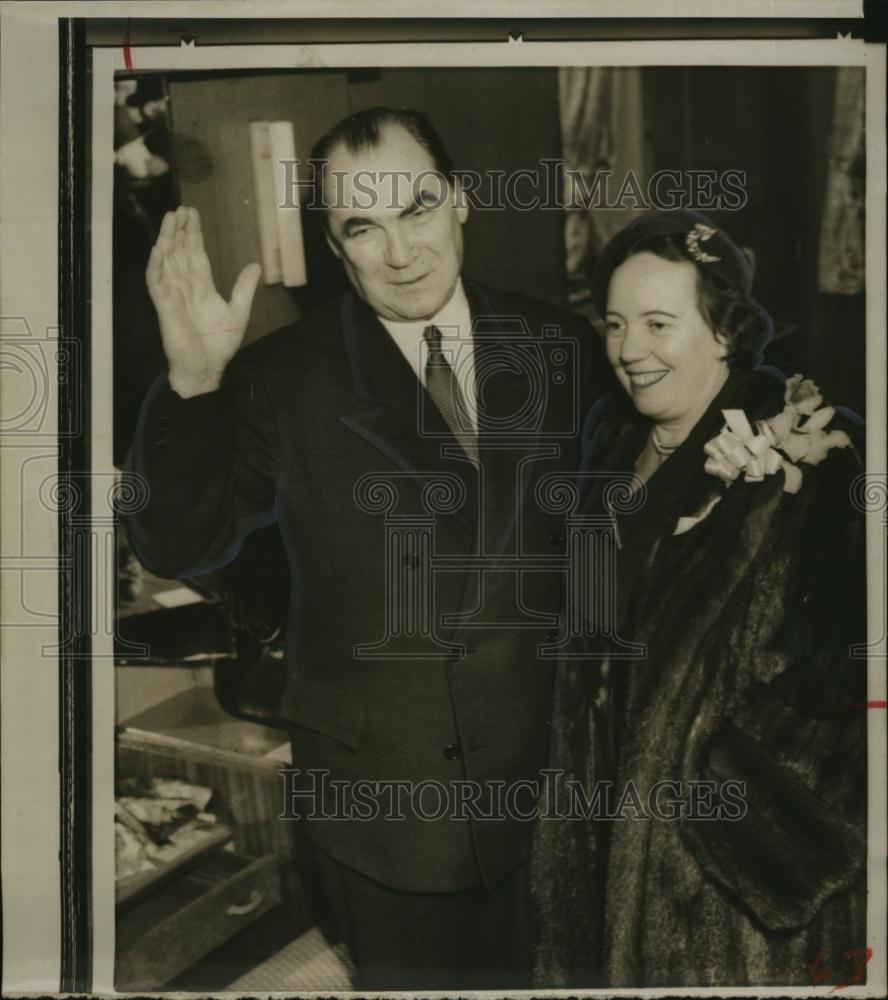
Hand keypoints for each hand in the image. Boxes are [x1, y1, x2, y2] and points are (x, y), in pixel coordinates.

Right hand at [146, 206, 260, 397]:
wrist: (207, 369)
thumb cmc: (219, 345)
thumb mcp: (239, 312)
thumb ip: (245, 289)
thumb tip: (255, 265)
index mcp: (201, 287)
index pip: (195, 253)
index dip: (194, 234)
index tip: (192, 214)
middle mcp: (185, 287)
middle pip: (180, 252)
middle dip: (180, 230)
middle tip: (181, 208)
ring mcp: (173, 295)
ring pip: (167, 261)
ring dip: (167, 240)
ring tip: (170, 219)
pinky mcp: (164, 307)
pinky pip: (156, 283)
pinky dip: (156, 266)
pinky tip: (158, 249)